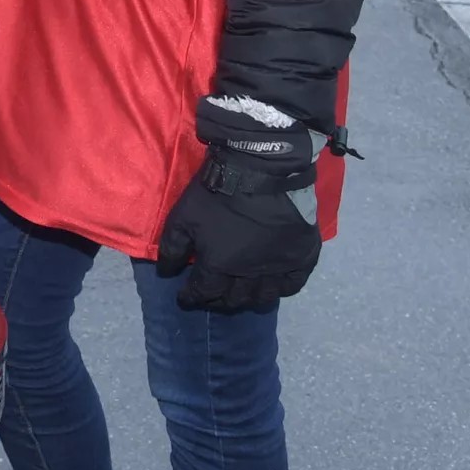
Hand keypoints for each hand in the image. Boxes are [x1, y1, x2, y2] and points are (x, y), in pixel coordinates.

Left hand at [156, 98, 320, 311]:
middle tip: (212, 296)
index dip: (191, 296)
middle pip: (234, 299)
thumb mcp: (183, 216)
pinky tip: (275, 284)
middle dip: (218, 301)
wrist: (263, 168)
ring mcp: (278, 267)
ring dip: (249, 298)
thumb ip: (172, 247)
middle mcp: (249, 275)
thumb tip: (167, 272)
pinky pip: (293, 284)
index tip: (185, 297)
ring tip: (242, 294)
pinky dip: (282, 288)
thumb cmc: (219, 192)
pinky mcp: (302, 256)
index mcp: (219, 266)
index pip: (203, 292)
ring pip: (263, 297)